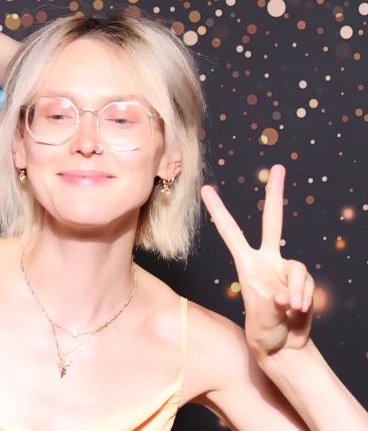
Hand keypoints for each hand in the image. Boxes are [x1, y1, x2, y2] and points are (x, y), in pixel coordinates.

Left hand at [202, 165, 313, 359]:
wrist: (284, 345)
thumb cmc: (263, 330)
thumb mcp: (260, 317)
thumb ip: (274, 303)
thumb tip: (289, 295)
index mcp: (246, 264)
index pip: (230, 231)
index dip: (219, 211)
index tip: (205, 189)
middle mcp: (266, 260)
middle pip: (273, 221)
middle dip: (275, 195)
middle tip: (278, 167)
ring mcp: (286, 269)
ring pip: (298, 266)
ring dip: (296, 291)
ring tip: (289, 309)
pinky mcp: (303, 280)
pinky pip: (307, 282)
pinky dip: (304, 297)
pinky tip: (297, 310)